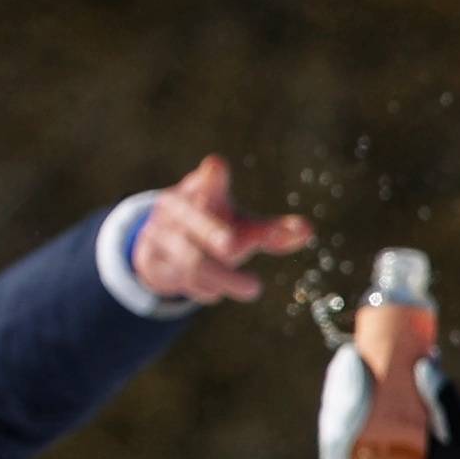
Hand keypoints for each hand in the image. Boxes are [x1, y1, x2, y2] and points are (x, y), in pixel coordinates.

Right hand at [131, 156, 314, 305]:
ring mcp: (160, 235)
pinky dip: (203, 288)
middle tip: (233, 246)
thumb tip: (308, 231)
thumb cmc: (212, 227)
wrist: (160, 243)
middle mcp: (176, 209)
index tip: (216, 166)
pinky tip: (217, 292)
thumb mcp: (241, 226)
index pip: (209, 181)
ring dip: (222, 276)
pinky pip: (179, 279)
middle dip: (212, 233)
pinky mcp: (151, 262)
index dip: (212, 176)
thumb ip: (271, 231)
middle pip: (194, 221)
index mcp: (200, 192)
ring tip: (254, 289)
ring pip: (189, 259)